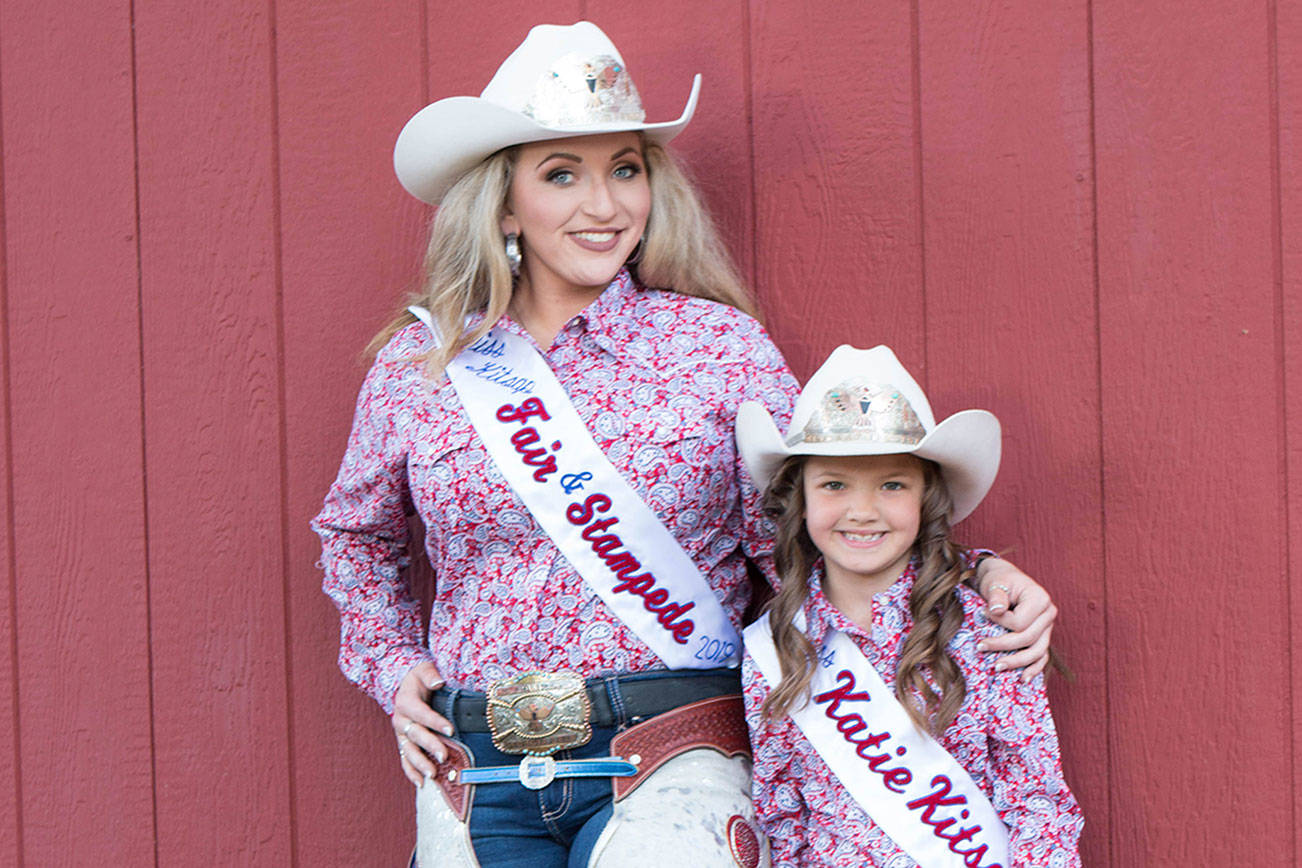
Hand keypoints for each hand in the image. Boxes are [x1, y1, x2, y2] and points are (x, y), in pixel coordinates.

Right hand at [392, 661, 453, 786]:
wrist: (406, 685)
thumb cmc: (419, 678)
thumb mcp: (424, 670)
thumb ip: (430, 674)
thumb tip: (438, 681)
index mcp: (406, 702)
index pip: (421, 714)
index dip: (435, 722)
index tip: (451, 730)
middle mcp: (400, 720)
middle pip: (415, 735)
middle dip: (430, 746)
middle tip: (444, 756)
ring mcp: (401, 734)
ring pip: (408, 751)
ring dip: (420, 764)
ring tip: (433, 775)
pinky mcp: (403, 743)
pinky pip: (405, 760)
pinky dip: (411, 772)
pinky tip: (421, 783)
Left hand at [975, 559, 1056, 680]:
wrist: (1005, 580)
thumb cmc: (999, 580)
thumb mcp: (996, 583)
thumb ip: (996, 596)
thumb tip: (995, 610)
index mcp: (1040, 599)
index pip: (1020, 622)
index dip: (1000, 622)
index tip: (982, 613)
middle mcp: (1048, 614)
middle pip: (1028, 639)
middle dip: (1003, 646)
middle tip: (980, 647)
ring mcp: (1048, 628)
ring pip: (1037, 652)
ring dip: (1017, 663)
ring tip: (996, 667)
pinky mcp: (1043, 637)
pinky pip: (1041, 656)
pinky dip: (1033, 669)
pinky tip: (1022, 680)